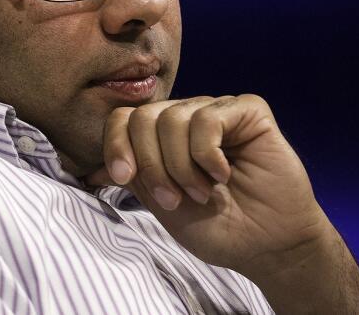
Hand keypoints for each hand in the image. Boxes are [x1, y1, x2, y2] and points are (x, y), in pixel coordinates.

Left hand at [84, 94, 332, 278]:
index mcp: (162, 136)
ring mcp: (217, 111)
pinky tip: (223, 174)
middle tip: (173, 199)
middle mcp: (187, 117)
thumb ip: (133, 177)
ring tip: (202, 193)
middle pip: (143, 117)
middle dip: (151, 164)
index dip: (116, 146)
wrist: (267, 246)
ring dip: (182, 166)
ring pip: (173, 118)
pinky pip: (208, 118)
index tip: (124, 178)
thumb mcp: (161, 205)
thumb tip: (90, 169)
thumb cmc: (217, 227)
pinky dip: (207, 154)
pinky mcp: (249, 111)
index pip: (122, 119)